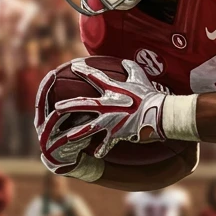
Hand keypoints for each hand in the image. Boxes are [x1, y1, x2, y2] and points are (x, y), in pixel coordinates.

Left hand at [40, 59, 167, 163]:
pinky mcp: (116, 134)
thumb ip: (130, 68)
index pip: (95, 77)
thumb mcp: (140, 77)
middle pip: (83, 105)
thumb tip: (125, 61)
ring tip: (67, 137)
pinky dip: (103, 149)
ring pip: (88, 128)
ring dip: (77, 133)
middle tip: (57, 107)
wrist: (158, 114)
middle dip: (69, 106)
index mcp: (112, 90)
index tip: (73, 67)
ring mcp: (110, 121)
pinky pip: (107, 144)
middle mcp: (107, 105)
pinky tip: (97, 154)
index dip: (84, 70)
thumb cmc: (150, 94)